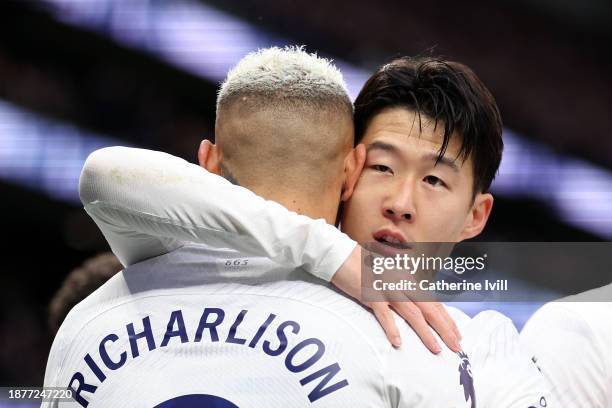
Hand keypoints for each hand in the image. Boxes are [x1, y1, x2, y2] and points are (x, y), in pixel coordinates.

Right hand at [331, 246, 461, 352]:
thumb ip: (401, 285)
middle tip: (456, 346)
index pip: (432, 301)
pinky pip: (384, 314)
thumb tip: (412, 302)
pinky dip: (392, 328)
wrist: (341, 255)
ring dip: (425, 332)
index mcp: (407, 280)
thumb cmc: (363, 266)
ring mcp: (387, 289)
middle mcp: (402, 284)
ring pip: (412, 313)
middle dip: (445, 329)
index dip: (447, 318)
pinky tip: (398, 343)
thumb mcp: (387, 274)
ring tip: (436, 348)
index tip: (457, 333)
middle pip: (429, 309)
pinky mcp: (370, 295)